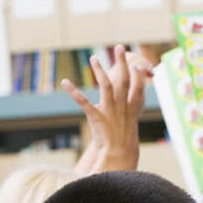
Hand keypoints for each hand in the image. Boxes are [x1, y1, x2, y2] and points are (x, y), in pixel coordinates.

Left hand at [64, 44, 152, 172]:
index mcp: (131, 108)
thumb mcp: (129, 123)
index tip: (136, 63)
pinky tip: (65, 82)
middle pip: (123, 80)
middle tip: (119, 48)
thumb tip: (128, 101)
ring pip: (106, 85)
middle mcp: (122, 106)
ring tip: (94, 58)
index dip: (137, 74)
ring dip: (100, 71)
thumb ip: (128, 109)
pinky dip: (73, 91)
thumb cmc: (124, 141)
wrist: (118, 155)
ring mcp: (110, 111)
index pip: (137, 86)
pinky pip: (83, 101)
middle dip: (122, 63)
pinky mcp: (96, 116)